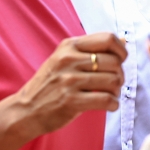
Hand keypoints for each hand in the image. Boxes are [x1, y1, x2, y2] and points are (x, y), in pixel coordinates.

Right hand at [11, 32, 126, 140]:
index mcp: (69, 46)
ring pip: (113, 80)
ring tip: (110, 95)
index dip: (121, 50)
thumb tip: (124, 41)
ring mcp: (69, 80)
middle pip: (114, 62)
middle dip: (120, 74)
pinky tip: (109, 105)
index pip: (108, 38)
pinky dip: (113, 104)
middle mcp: (69, 60)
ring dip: (117, 91)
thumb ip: (92, 50)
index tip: (121, 61)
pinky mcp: (71, 100)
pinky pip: (106, 99)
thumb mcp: (65, 60)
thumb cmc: (50, 85)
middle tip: (114, 84)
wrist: (25, 110)